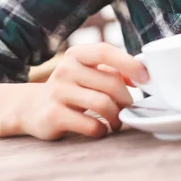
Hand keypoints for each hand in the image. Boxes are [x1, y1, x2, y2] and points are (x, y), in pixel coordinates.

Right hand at [18, 42, 148, 139]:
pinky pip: (90, 124)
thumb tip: (141, 75)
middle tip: (128, 108)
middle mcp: (65, 69)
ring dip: (116, 116)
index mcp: (77, 54)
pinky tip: (101, 129)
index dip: (129, 63)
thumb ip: (113, 70)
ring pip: (102, 103)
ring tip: (117, 121)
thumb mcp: (88, 72)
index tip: (146, 77)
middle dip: (126, 98)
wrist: (34, 108)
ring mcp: (57, 91)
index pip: (105, 51)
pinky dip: (102, 129)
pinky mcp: (53, 115)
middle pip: (110, 82)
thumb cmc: (72, 87)